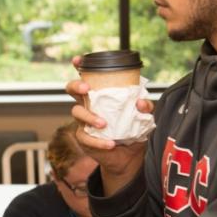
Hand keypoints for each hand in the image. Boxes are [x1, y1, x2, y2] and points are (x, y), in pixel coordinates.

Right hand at [66, 55, 150, 191]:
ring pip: (77, 112)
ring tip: (103, 124)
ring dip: (89, 116)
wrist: (130, 156)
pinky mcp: (84, 138)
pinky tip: (110, 144)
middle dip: (76, 86)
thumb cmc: (134, 130)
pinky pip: (86, 138)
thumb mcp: (144, 116)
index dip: (80, 66)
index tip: (78, 60)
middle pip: (71, 90)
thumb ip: (145, 106)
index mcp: (100, 95)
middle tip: (86, 89)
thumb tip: (140, 102)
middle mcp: (89, 105)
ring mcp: (84, 121)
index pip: (87, 76)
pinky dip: (98, 142)